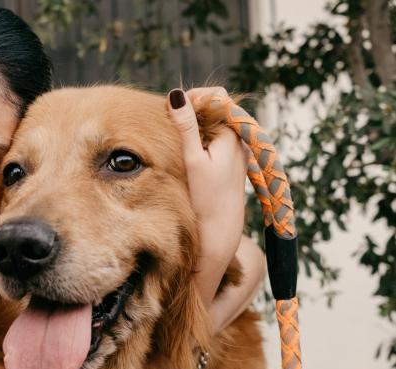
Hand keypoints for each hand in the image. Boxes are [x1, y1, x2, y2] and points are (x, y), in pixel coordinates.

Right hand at [166, 87, 248, 310]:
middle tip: (170, 122)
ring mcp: (236, 152)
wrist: (219, 232)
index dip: (195, 97)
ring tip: (175, 137)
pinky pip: (215, 139)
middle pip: (216, 109)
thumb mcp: (192, 159)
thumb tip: (176, 95)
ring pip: (215, 125)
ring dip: (195, 125)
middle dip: (193, 110)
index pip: (217, 97)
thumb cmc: (205, 198)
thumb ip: (185, 126)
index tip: (174, 109)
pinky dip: (200, 139)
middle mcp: (239, 140)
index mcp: (233, 134)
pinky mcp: (230, 164)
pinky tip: (185, 152)